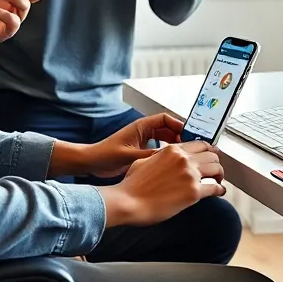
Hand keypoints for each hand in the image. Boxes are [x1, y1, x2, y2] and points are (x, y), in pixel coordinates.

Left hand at [56, 114, 184, 177]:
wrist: (91, 162)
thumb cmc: (105, 155)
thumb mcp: (130, 156)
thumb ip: (150, 156)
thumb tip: (169, 158)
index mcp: (141, 126)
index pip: (165, 119)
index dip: (178, 124)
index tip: (189, 133)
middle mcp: (143, 131)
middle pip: (168, 129)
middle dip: (180, 136)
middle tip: (191, 146)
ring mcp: (142, 140)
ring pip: (164, 139)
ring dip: (174, 145)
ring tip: (185, 155)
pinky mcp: (140, 150)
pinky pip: (158, 148)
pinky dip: (166, 153)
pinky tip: (172, 162)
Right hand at [98, 141, 225, 226]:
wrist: (128, 202)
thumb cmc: (132, 184)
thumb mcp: (144, 160)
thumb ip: (159, 156)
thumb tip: (163, 158)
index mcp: (173, 150)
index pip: (200, 145)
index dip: (208, 150)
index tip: (210, 156)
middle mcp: (184, 159)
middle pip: (212, 155)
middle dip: (215, 162)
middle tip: (215, 170)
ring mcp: (190, 175)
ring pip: (217, 169)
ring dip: (219, 175)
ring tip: (218, 180)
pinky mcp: (193, 192)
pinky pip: (215, 188)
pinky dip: (220, 190)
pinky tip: (220, 192)